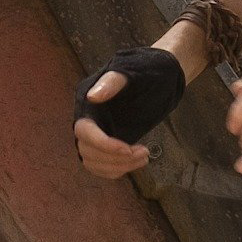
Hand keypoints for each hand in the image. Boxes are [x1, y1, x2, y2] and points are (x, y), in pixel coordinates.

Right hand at [71, 46, 189, 178]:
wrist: (157, 75)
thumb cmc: (145, 71)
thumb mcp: (131, 72)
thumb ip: (112, 82)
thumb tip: (93, 97)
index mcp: (87, 103)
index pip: (84, 132)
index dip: (103, 145)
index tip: (127, 149)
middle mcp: (87, 120)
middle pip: (88, 151)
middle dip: (115, 158)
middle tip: (144, 152)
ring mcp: (96, 134)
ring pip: (94, 162)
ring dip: (118, 166)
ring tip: (144, 157)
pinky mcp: (106, 144)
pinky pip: (101, 166)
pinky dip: (116, 170)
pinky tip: (136, 162)